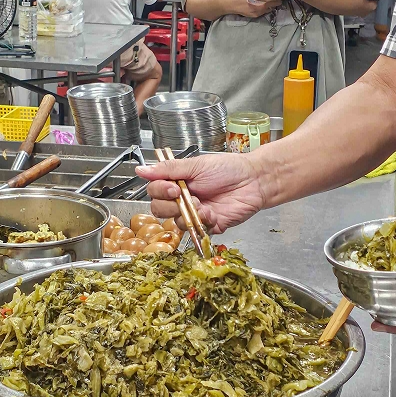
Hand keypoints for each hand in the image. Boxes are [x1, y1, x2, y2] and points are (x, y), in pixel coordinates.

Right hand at [135, 154, 268, 233]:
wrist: (254, 180)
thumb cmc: (228, 168)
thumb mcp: (196, 165)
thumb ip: (168, 170)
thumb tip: (141, 170)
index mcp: (177, 182)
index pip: (154, 191)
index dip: (159, 192)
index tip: (173, 188)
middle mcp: (183, 199)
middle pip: (159, 210)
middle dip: (170, 206)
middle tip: (186, 197)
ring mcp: (195, 214)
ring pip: (176, 223)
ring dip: (187, 215)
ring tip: (203, 206)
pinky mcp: (209, 225)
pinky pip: (197, 231)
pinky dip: (203, 223)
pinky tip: (213, 213)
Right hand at [221, 0, 279, 17]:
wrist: (228, 2)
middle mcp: (261, 4)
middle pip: (274, 2)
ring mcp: (259, 11)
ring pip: (270, 7)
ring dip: (272, 4)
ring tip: (274, 0)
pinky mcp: (256, 15)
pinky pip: (265, 12)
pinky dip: (266, 8)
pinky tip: (267, 5)